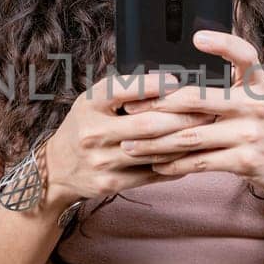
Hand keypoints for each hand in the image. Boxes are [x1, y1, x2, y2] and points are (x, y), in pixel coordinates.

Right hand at [41, 70, 218, 207]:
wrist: (56, 169)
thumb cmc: (84, 125)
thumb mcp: (93, 101)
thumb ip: (124, 90)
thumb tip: (168, 79)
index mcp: (89, 104)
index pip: (123, 90)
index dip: (153, 85)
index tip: (179, 82)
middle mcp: (93, 133)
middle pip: (147, 125)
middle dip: (182, 117)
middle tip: (207, 109)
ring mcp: (102, 161)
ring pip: (153, 152)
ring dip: (184, 141)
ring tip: (207, 130)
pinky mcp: (111, 184)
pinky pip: (152, 173)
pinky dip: (175, 164)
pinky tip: (193, 154)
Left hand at [118, 30, 263, 199]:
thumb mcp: (262, 98)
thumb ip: (234, 84)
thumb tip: (186, 76)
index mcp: (259, 83)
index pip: (244, 54)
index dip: (222, 44)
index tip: (197, 38)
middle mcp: (256, 104)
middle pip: (198, 99)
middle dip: (157, 104)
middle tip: (130, 107)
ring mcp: (251, 133)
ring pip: (192, 135)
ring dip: (156, 142)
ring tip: (131, 144)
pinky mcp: (246, 160)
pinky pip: (201, 162)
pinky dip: (175, 164)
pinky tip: (156, 164)